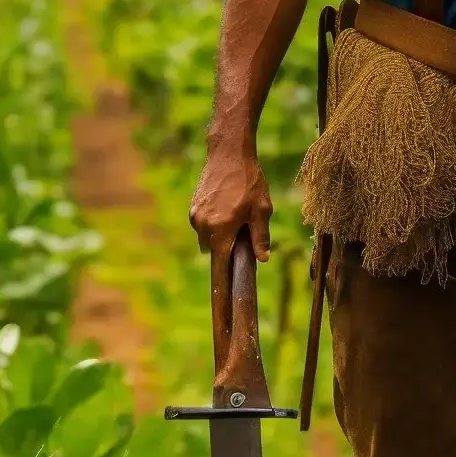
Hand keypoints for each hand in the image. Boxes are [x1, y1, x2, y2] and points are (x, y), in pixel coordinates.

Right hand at [189, 148, 273, 336]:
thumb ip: (260, 236)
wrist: (228, 152)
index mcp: (221, 230)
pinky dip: (214, 223)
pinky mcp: (193, 207)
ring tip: (237, 215)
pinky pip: (203, 225)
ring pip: (207, 239)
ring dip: (220, 236)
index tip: (221, 304)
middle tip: (244, 235)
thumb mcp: (262, 209)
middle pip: (214, 253)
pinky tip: (227, 206)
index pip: (220, 267)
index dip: (222, 285)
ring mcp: (195, 216)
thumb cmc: (249, 180)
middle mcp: (203, 226)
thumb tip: (262, 259)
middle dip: (226, 251)